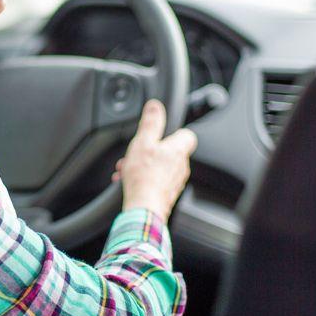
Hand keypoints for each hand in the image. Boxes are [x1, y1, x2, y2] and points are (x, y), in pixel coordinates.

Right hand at [111, 99, 196, 221]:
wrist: (143, 209)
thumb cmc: (143, 177)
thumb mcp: (143, 142)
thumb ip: (151, 123)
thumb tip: (156, 106)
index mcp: (178, 151)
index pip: (187, 135)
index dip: (175, 132)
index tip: (161, 133)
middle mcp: (181, 167)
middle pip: (169, 151)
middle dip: (151, 150)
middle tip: (137, 152)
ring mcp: (175, 182)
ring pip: (160, 166)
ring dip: (144, 164)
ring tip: (127, 168)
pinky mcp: (166, 194)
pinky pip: (155, 180)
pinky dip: (143, 178)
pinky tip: (128, 180)